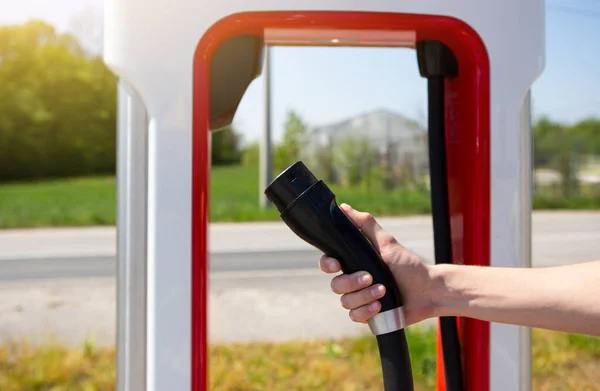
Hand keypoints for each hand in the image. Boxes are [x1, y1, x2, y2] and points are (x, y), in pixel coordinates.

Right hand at [319, 203, 437, 325]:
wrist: (428, 291)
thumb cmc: (408, 265)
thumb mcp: (387, 242)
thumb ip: (365, 225)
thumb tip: (344, 208)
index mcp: (355, 263)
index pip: (328, 263)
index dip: (327, 265)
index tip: (337, 264)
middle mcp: (354, 281)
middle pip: (336, 285)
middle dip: (352, 282)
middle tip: (371, 278)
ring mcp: (360, 299)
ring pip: (345, 301)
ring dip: (363, 296)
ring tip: (383, 292)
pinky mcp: (368, 315)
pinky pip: (354, 317)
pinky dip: (366, 311)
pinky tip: (379, 306)